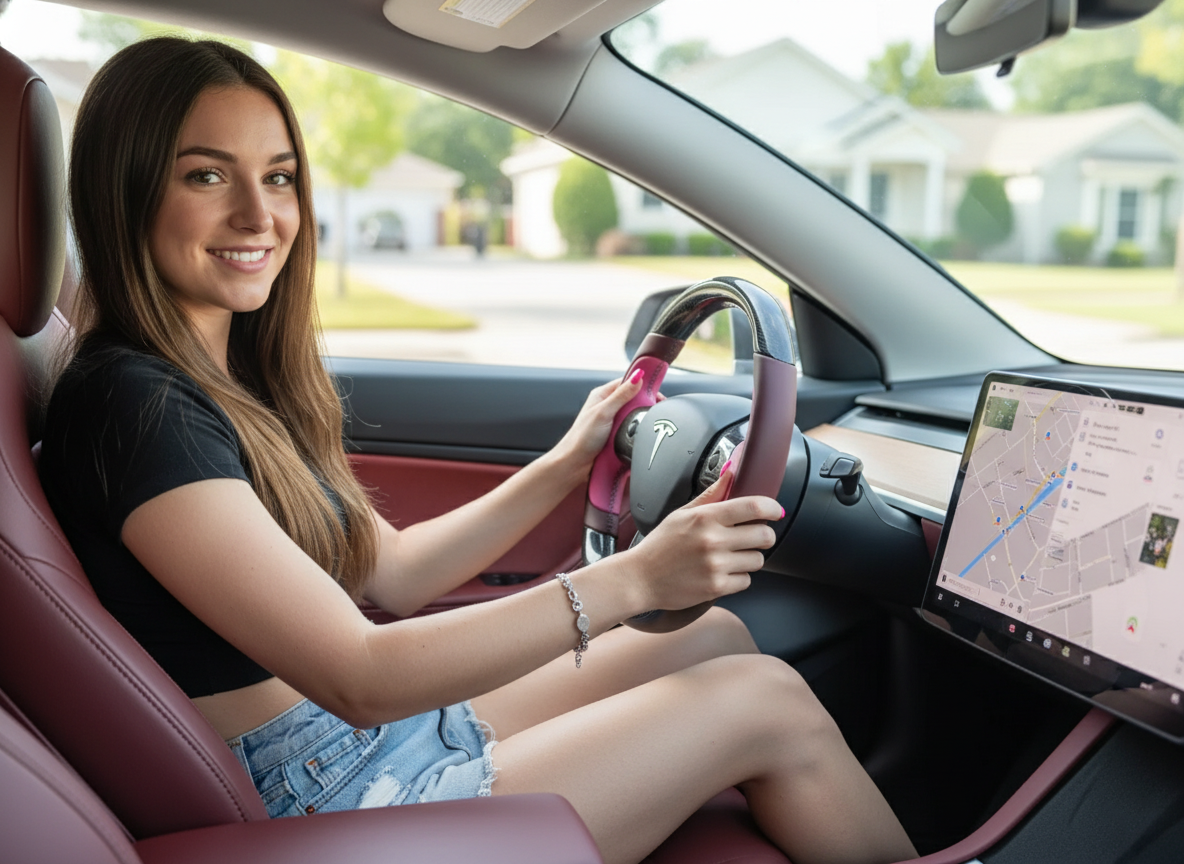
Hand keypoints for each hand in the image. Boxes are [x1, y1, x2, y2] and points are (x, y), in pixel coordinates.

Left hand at [552, 370, 647, 477]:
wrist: (575, 463)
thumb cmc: (582, 437)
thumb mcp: (604, 412)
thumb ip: (621, 395)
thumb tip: (637, 376)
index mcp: (602, 395)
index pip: (627, 382)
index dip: (643, 386)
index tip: (657, 394)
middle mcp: (606, 406)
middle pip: (632, 399)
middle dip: (644, 404)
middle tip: (656, 410)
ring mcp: (611, 420)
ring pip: (633, 414)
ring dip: (640, 418)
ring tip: (648, 422)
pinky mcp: (615, 434)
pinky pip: (630, 428)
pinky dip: (636, 430)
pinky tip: (640, 433)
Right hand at [622, 462, 782, 612]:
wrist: (640, 578)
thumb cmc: (661, 545)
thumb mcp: (682, 514)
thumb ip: (711, 495)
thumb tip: (731, 473)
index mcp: (705, 517)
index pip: (753, 507)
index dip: (772, 508)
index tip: (776, 511)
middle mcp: (713, 540)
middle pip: (764, 535)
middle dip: (763, 536)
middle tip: (752, 537)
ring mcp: (715, 565)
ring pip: (758, 560)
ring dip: (749, 558)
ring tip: (730, 557)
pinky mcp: (716, 587)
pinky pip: (746, 581)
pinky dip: (738, 578)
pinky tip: (721, 573)